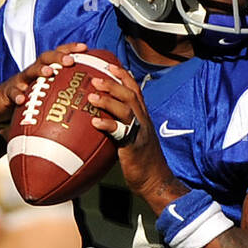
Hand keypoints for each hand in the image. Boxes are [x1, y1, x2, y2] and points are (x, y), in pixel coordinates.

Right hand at [0, 44, 88, 125]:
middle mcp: (32, 71)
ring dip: (40, 70)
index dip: (70, 49)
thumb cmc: (29, 97)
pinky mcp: (8, 92)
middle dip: (58, 57)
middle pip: (45, 58)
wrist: (0, 103)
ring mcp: (20, 80)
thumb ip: (62, 91)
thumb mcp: (45, 91)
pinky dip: (17, 95)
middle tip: (70, 61)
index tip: (85, 47)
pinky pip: (13, 93)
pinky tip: (22, 100)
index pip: (57, 54)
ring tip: (49, 73)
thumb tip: (87, 97)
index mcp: (43, 69)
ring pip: (29, 72)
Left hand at [86, 64, 187, 209]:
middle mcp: (143, 122)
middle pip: (130, 95)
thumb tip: (102, 123)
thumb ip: (121, 128)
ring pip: (127, 109)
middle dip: (113, 83)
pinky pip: (121, 132)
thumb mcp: (133, 140)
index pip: (135, 90)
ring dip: (108, 100)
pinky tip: (95, 122)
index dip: (123, 76)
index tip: (110, 65)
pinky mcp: (134, 147)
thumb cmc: (142, 164)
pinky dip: (107, 125)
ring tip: (91, 96)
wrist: (156, 182)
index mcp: (144, 118)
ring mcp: (140, 133)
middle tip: (95, 77)